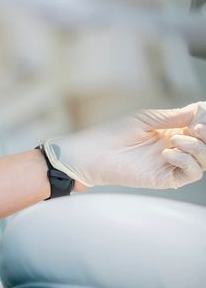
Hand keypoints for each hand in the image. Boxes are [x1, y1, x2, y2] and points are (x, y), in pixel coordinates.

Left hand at [50, 101, 205, 190]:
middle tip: (196, 127)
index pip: (199, 126)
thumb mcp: (145, 119)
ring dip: (196, 147)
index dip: (204, 120)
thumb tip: (198, 109)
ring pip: (204, 160)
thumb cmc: (112, 134)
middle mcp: (176, 147)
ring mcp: (172, 163)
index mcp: (171, 130)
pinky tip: (169, 153)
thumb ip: (172, 117)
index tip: (200, 114)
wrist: (92, 154)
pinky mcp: (166, 178)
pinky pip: (191, 173)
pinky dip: (187, 161)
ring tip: (174, 139)